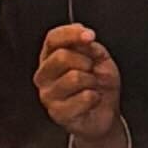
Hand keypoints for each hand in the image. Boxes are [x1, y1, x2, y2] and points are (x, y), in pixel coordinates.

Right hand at [36, 25, 123, 147]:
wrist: (103, 112)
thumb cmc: (98, 84)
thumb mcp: (98, 58)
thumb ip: (89, 46)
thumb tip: (84, 38)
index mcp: (50, 57)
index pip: (53, 38)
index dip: (71, 34)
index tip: (89, 36)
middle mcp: (44, 75)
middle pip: (61, 56)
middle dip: (86, 62)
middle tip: (92, 71)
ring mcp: (48, 95)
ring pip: (74, 77)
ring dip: (92, 81)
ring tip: (91, 87)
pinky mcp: (57, 113)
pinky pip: (84, 97)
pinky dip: (95, 97)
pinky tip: (91, 101)